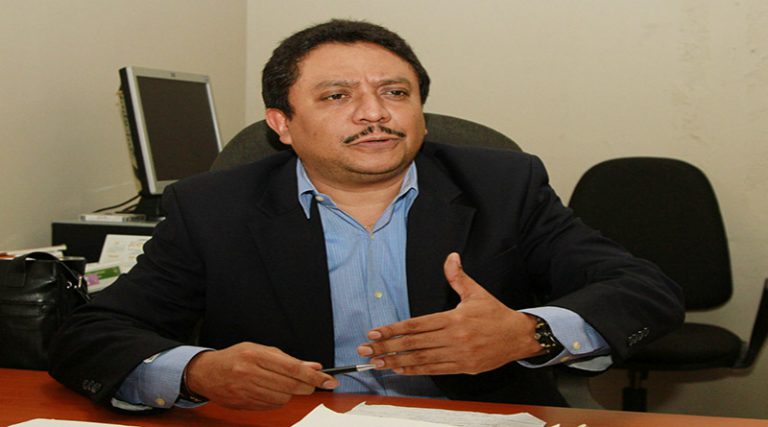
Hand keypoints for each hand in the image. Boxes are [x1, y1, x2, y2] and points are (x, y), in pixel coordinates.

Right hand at [184, 342, 337, 409]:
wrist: (206, 373)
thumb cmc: (235, 357)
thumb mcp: (260, 349)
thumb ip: (287, 359)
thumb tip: (313, 366)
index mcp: (255, 355)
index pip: (292, 368)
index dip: (314, 375)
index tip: (329, 380)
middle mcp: (250, 373)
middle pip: (290, 385)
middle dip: (308, 385)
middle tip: (317, 383)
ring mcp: (246, 390)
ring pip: (283, 397)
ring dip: (292, 392)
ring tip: (287, 384)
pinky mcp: (245, 404)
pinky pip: (272, 405)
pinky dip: (279, 400)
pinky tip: (274, 391)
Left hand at [357, 252, 542, 374]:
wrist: (518, 336)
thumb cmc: (495, 314)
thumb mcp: (476, 292)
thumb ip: (458, 277)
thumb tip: (450, 257)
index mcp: (454, 318)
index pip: (417, 324)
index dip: (394, 329)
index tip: (376, 332)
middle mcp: (454, 338)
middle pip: (414, 343)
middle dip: (388, 346)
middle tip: (367, 349)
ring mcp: (459, 355)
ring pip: (422, 359)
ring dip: (397, 361)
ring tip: (378, 362)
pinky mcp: (464, 367)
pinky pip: (435, 370)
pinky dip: (416, 370)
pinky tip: (401, 369)